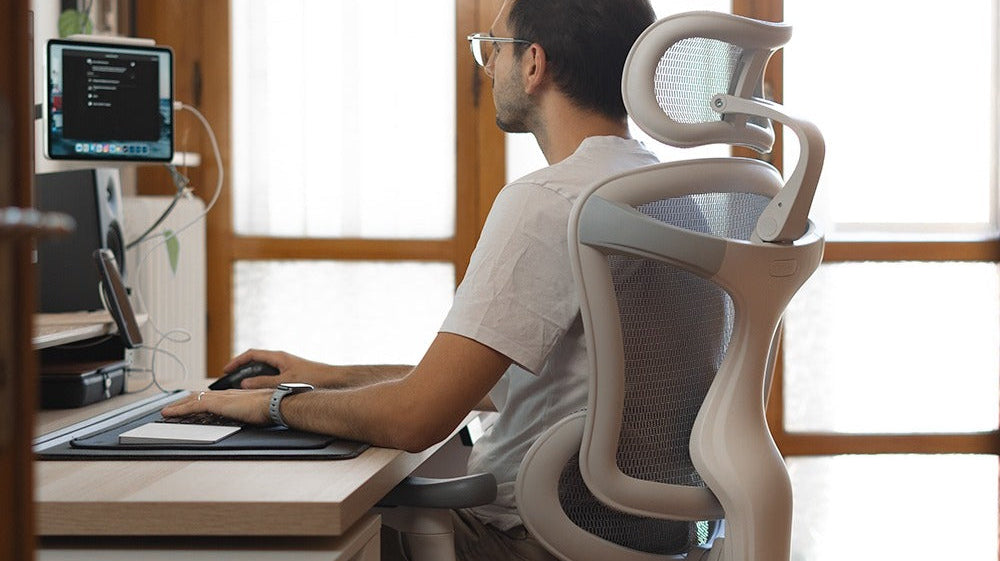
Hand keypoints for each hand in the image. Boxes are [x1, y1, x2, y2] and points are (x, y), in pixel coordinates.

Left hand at [160, 388, 271, 424]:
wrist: (275, 404)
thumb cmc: (272, 409)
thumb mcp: (258, 412)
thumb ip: (251, 413)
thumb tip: (251, 418)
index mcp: (235, 396)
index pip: (212, 397)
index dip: (200, 400)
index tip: (191, 404)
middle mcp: (225, 394)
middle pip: (199, 396)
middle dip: (184, 402)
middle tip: (173, 407)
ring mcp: (220, 398)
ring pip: (192, 400)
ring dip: (178, 406)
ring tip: (166, 411)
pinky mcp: (216, 404)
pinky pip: (192, 406)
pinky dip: (179, 410)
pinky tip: (169, 414)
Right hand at [224, 349, 339, 388]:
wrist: (334, 380)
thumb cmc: (313, 378)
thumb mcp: (283, 382)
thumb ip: (263, 383)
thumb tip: (245, 383)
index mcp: (278, 356)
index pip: (251, 354)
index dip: (237, 361)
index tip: (226, 370)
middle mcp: (281, 359)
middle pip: (256, 361)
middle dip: (242, 369)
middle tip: (230, 379)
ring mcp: (287, 366)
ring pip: (263, 369)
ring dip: (252, 377)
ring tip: (242, 388)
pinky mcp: (292, 374)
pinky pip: (271, 375)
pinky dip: (262, 381)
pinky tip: (260, 392)